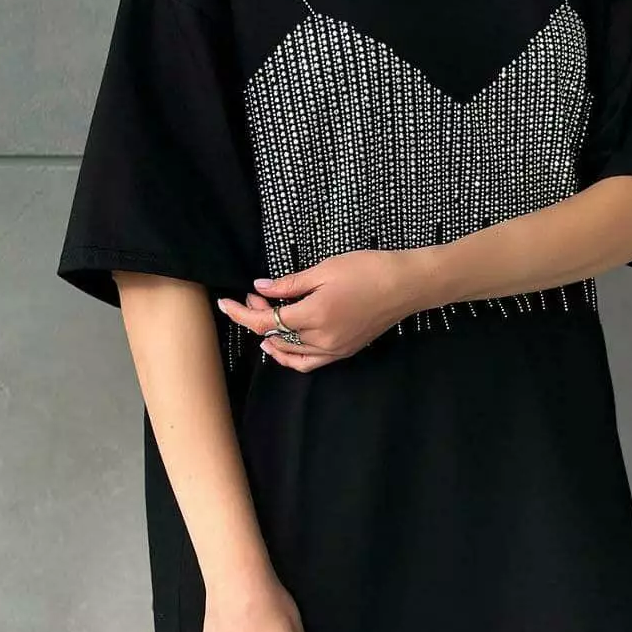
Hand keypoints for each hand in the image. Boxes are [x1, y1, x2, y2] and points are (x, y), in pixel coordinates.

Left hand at [217, 249, 427, 370]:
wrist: (406, 286)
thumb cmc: (368, 270)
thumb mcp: (324, 269)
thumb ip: (290, 284)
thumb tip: (261, 289)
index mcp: (314, 315)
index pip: (265, 321)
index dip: (242, 314)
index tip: (226, 304)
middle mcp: (321, 339)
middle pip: (276, 336)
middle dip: (258, 317)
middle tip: (256, 296)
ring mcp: (333, 349)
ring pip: (289, 352)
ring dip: (272, 336)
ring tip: (266, 315)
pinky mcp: (343, 351)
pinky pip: (309, 362)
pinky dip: (290, 356)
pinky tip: (281, 344)